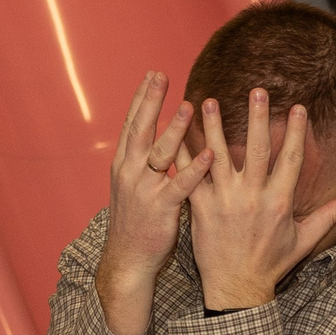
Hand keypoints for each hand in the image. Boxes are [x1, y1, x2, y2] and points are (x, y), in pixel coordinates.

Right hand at [97, 73, 212, 334]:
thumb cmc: (137, 222)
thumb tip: (161, 138)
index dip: (142, 99)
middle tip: (161, 76)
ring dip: (174, 128)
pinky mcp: (161, 208)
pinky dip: (195, 169)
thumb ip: (146, 162)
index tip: (152, 74)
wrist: (127, 259)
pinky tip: (211, 154)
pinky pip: (181, 185)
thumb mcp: (134, 186)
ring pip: (159, 153)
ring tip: (189, 105)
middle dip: (151, 101)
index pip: (132, 124)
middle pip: (140, 130)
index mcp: (124, 164)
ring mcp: (144, 190)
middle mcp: (130, 172)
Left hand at [187, 90, 335, 310]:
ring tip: (209, 100)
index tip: (299, 107)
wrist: (236, 289)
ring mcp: (223, 202)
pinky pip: (190, 177)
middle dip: (259, 118)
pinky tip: (178, 133)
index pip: (291, 159)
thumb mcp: (304, 240)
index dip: (296, 132)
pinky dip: (184, 155)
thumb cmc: (271, 265)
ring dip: (214, 127)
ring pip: (218, 156)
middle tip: (258, 90)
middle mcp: (251, 197)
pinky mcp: (200, 209)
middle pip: (256, 149)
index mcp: (278, 202)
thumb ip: (329, 215)